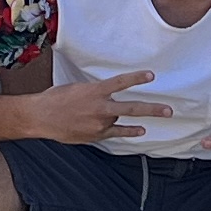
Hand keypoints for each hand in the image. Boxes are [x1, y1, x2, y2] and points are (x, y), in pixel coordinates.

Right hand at [21, 64, 153, 147]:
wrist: (41, 117)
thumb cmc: (56, 99)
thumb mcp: (76, 88)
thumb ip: (95, 93)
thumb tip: (107, 95)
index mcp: (94, 91)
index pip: (120, 83)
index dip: (137, 78)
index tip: (151, 75)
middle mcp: (99, 107)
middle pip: (131, 108)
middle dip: (152, 109)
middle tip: (169, 110)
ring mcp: (99, 123)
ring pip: (120, 118)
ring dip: (135, 117)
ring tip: (160, 114)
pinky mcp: (96, 135)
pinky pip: (116, 133)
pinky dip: (129, 132)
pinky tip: (140, 131)